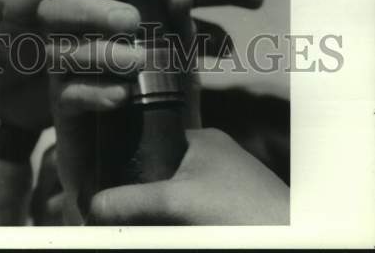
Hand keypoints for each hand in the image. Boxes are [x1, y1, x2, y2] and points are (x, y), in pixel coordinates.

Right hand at [37, 0, 195, 214]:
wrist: (151, 154)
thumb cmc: (164, 85)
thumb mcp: (177, 49)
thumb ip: (177, 17)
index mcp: (94, 2)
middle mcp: (70, 29)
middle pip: (58, 8)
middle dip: (92, 10)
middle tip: (131, 20)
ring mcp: (62, 67)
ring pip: (61, 51)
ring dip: (100, 54)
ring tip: (138, 62)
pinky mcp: (62, 107)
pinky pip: (67, 96)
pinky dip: (95, 94)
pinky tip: (123, 96)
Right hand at [86, 128, 288, 224]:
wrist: (290, 241)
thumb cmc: (237, 208)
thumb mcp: (174, 202)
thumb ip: (130, 202)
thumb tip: (90, 208)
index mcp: (201, 138)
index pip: (151, 140)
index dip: (127, 158)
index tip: (104, 180)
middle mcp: (215, 156)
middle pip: (162, 172)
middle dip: (140, 192)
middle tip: (116, 212)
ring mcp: (227, 185)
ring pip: (177, 195)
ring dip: (158, 212)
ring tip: (135, 224)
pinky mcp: (235, 211)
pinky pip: (193, 213)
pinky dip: (177, 223)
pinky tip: (167, 232)